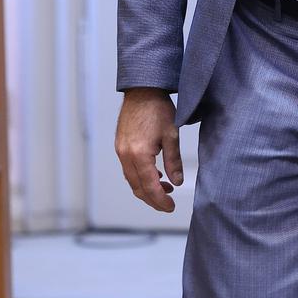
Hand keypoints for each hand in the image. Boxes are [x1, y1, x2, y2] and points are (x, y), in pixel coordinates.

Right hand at [114, 88, 183, 212]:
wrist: (142, 90)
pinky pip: (128, 169)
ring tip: (165, 190)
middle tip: (168, 205)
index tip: (171, 207)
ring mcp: (120, 151)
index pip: (149, 187)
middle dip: (152, 200)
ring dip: (146, 189)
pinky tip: (154, 176)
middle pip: (137, 188)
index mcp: (139, 154)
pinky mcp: (120, 146)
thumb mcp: (171, 135)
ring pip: (131, 180)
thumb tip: (177, 182)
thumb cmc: (158, 109)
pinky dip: (140, 177)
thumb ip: (173, 161)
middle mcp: (125, 155)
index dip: (160, 201)